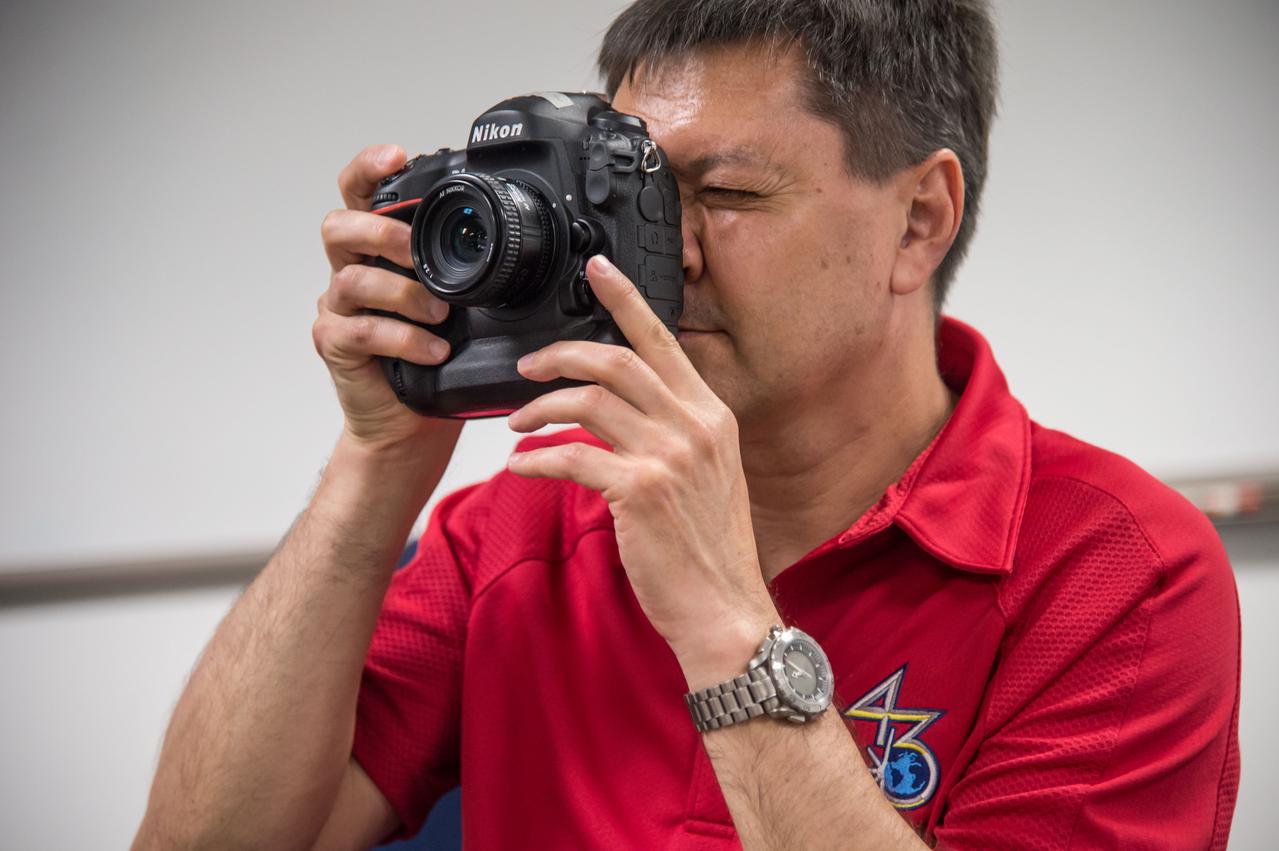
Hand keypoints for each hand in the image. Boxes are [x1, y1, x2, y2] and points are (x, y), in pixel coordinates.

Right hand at [313, 144, 461, 452]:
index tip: (394, 155)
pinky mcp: (338, 346)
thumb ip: (470, 269)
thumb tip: (530, 238)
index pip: (361, 195)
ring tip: (440, 313)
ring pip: (353, 280)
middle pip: (339, 228)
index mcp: (380, 251)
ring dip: (402, 293)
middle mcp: (352, 272)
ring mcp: (339, 309)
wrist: (409, 421)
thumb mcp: (462, 305)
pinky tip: (433, 348)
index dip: (369, 170)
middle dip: (381, 233)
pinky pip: (363, 331)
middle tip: (415, 252)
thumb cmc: (436, 357)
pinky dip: (402, 338)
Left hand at [505, 255, 777, 672]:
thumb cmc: (707, 549)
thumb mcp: (708, 475)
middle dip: (559, 354)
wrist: (724, 611)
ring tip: (518, 424)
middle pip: (614, 359)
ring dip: (539, 407)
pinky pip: (571, 455)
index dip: (624, 299)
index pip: (662, 340)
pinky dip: (536, 459)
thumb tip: (617, 408)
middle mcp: (695, 426)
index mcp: (712, 415)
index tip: (596, 268)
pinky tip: (521, 467)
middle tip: (527, 367)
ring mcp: (669, 456)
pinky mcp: (639, 491)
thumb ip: (673, 433)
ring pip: (587, 400)